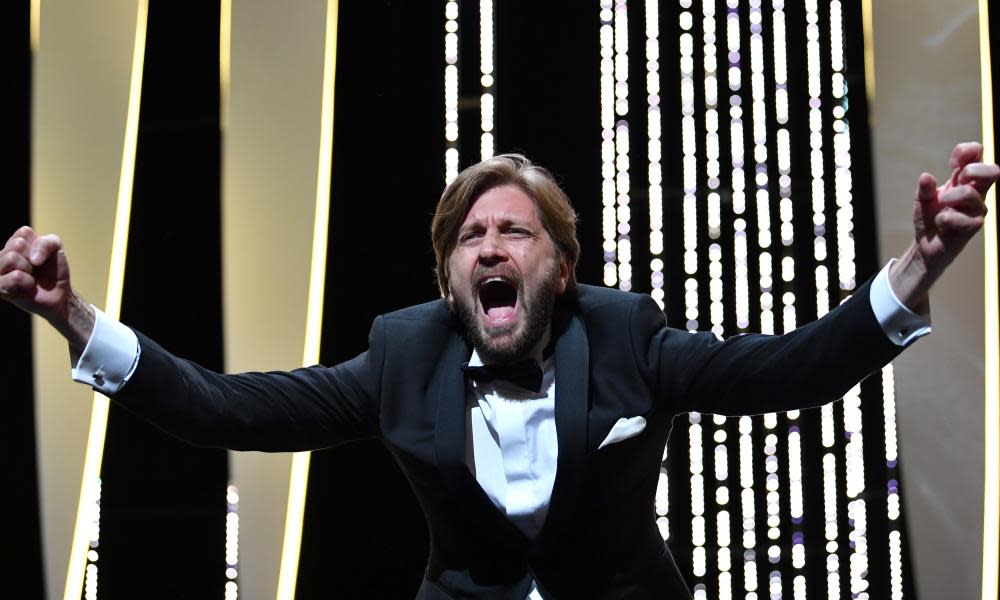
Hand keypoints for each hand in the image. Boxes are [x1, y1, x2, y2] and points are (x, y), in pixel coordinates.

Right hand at [0, 226, 93, 352]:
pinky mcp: (1, 289)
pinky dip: (22, 282)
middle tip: (37, 272)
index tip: (44, 259)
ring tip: (30, 280)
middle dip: (32, 259)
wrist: (59, 299)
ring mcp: (0, 274)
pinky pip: (10, 278)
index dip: (39, 245)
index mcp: (15, 246)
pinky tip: (25, 288)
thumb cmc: (57, 274)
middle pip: (15, 247)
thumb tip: (32, 260)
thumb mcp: (56, 248)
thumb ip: (47, 242)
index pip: (22, 234)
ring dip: (28, 271)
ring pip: (11, 260)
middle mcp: (3, 259)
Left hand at [890, 142, 997, 308]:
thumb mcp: (922, 199)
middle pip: (993, 170)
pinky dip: (946, 219)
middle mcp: (976, 192)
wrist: (927, 244)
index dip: (966, 151)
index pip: (977, 155)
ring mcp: (977, 209)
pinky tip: (941, 223)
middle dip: (971, 172)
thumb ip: (925, 188)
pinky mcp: (974, 225)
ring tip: (941, 208)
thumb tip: (926, 176)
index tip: (951, 163)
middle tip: (954, 182)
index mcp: (964, 180)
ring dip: (950, 198)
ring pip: (970, 193)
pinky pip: (964, 219)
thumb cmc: (929, 217)